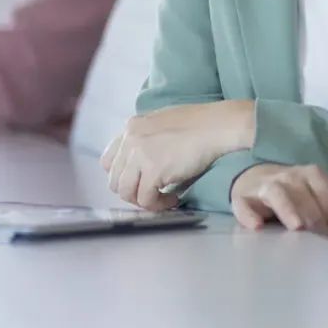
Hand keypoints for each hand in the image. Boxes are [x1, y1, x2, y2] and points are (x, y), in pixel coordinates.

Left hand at [101, 102, 254, 209]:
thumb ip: (147, 138)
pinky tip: (174, 199)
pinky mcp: (154, 170)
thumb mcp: (163, 122)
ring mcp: (140, 155)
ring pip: (127, 193)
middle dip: (133, 192)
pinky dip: (159, 205)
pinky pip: (146, 199)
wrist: (218, 126)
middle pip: (115, 180)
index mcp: (131, 127)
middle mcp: (131, 140)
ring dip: (144, 201)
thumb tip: (144, 159)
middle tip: (153, 193)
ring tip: (163, 198)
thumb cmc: (200, 123)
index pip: (109, 161)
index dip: (122, 176)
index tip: (139, 181)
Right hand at [229, 163, 327, 248]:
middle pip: (308, 201)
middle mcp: (292, 177)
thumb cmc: (294, 196)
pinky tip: (255, 227)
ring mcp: (266, 185)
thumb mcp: (316, 201)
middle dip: (319, 225)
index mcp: (315, 177)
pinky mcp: (244, 197)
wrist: (255, 178)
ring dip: (289, 210)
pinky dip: (249, 214)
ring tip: (297, 229)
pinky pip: (245, 205)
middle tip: (325, 251)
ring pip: (279, 194)